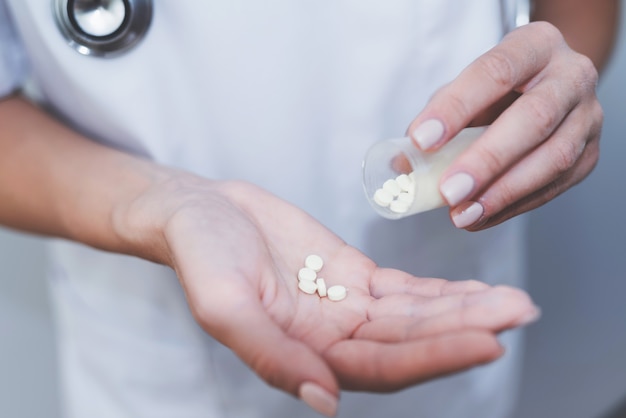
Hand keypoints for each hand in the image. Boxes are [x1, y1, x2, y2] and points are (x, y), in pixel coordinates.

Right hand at [122, 174, 538, 415]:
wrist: (201, 212)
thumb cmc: (202, 254)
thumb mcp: (223, 304)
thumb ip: (270, 353)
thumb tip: (325, 401)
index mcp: (304, 352)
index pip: (381, 365)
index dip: (434, 357)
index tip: (486, 340)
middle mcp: (332, 337)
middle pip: (410, 342)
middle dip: (466, 329)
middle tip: (518, 313)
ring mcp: (346, 306)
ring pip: (415, 316)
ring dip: (464, 310)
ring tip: (513, 302)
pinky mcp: (352, 275)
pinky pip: (403, 290)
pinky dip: (440, 292)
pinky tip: (474, 292)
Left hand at [408, 21, 601, 229]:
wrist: (547, 89)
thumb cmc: (500, 88)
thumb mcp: (467, 88)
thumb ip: (436, 118)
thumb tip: (402, 162)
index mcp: (535, 46)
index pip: (496, 71)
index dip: (457, 107)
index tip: (422, 139)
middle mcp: (571, 76)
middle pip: (534, 117)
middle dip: (487, 159)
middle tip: (449, 190)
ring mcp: (587, 116)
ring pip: (554, 158)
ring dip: (503, 193)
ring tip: (463, 213)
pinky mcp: (590, 154)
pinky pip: (556, 186)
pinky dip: (513, 206)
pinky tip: (481, 216)